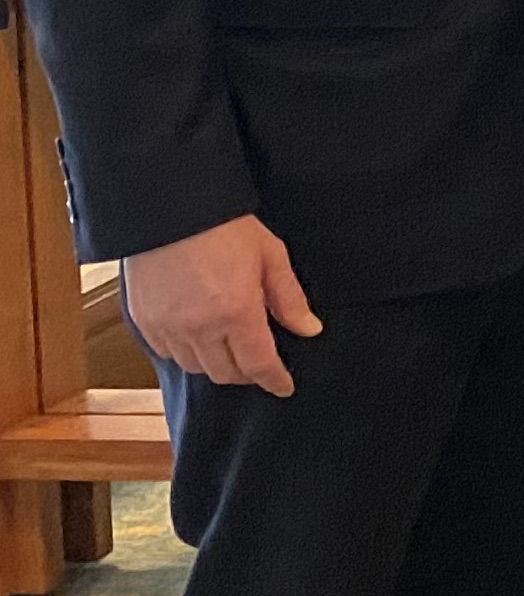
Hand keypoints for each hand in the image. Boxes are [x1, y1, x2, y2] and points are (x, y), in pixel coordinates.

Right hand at [121, 215, 319, 395]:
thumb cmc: (224, 226)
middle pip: (226, 373)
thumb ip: (289, 298)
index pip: (258, 365)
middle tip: (260, 362)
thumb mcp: (270, 255)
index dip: (275, 380)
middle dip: (247, 373)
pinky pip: (167, 354)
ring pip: (196, 368)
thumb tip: (308, 329)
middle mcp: (198, 328)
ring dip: (216, 364)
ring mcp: (167, 327)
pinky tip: (199, 336)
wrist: (167, 208)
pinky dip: (186, 353)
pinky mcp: (143, 321)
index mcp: (236, 313)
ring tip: (230, 347)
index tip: (284, 386)